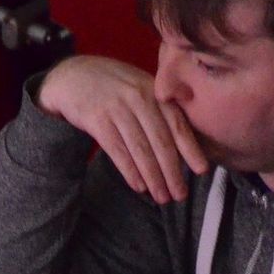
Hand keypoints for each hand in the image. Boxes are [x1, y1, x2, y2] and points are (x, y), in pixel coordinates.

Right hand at [37, 56, 208, 203]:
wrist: (71, 75)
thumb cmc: (112, 84)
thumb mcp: (140, 83)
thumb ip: (163, 100)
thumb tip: (192, 116)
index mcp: (154, 90)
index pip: (177, 123)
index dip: (190, 148)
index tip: (202, 170)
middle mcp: (138, 98)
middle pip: (161, 141)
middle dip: (172, 172)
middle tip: (180, 194)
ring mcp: (116, 108)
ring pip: (140, 149)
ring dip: (153, 177)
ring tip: (162, 197)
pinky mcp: (96, 119)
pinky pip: (117, 150)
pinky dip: (130, 171)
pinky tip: (139, 187)